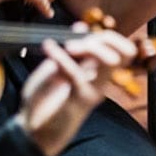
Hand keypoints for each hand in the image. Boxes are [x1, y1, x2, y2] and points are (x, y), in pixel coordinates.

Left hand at [16, 28, 140, 155]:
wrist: (31, 129)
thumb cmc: (45, 98)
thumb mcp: (56, 66)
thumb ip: (70, 49)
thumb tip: (82, 26)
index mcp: (97, 71)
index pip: (123, 50)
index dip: (109, 36)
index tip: (83, 32)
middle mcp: (100, 80)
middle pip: (124, 52)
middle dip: (105, 38)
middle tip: (78, 41)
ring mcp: (93, 90)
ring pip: (110, 61)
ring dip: (90, 46)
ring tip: (68, 46)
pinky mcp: (80, 99)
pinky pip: (77, 73)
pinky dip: (62, 57)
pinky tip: (48, 48)